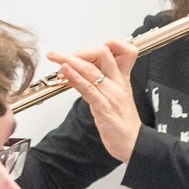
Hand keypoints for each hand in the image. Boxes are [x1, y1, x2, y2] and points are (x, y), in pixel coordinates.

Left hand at [45, 39, 141, 163]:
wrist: (134, 143)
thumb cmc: (123, 124)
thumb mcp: (116, 97)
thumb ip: (102, 83)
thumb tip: (82, 73)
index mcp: (122, 78)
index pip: (118, 50)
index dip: (103, 44)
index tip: (85, 52)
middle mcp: (117, 83)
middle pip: (101, 53)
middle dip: (79, 51)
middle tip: (63, 57)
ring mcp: (111, 94)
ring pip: (90, 69)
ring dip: (68, 59)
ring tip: (54, 57)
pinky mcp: (104, 108)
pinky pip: (88, 88)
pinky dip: (74, 77)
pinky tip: (64, 70)